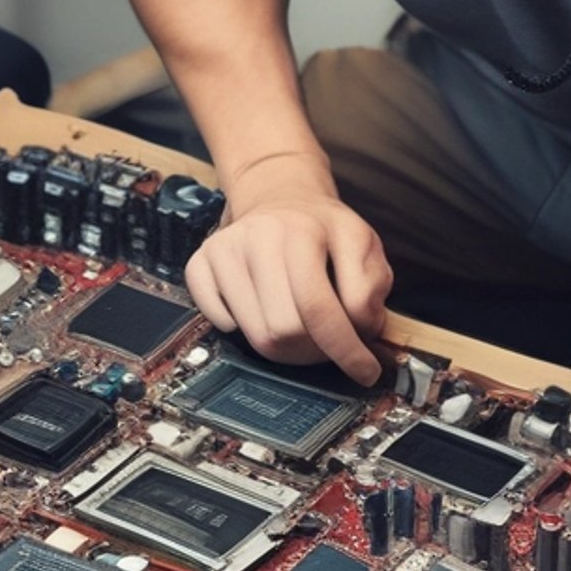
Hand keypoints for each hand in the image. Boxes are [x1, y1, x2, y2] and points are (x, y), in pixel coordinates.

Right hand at [186, 158, 392, 383]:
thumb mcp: (364, 246)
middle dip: (314, 352)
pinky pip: (219, 322)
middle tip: (328, 349)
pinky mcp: (199, 263)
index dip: (347, 349)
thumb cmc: (324, 231)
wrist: (281, 199)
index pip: (320, 309)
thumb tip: (360, 329)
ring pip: (255, 335)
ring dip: (285, 349)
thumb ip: (371, 286)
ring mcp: (225, 250)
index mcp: (303, 230)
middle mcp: (258, 237)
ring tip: (301, 332)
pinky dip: (243, 331)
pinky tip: (263, 312)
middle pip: (284, 330)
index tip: (365, 372)